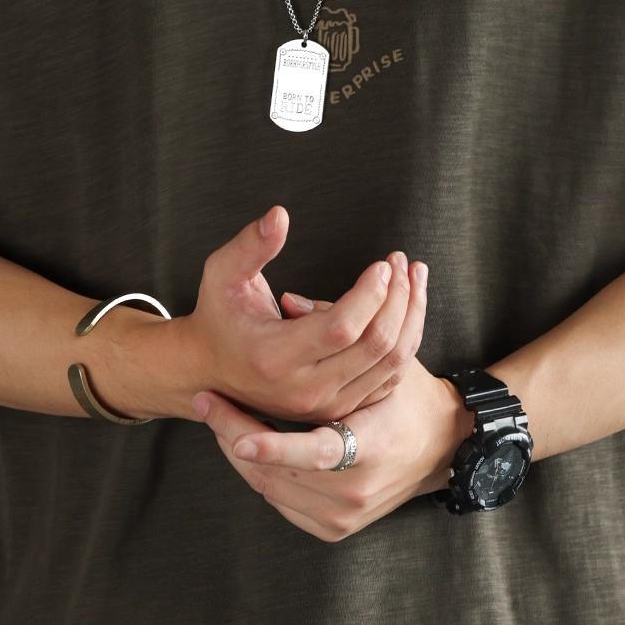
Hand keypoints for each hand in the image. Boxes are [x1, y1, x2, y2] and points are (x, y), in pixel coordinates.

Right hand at [86, 206, 427, 422]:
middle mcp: (303, 389)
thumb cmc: (219, 314)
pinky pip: (389, 378)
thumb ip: (250, 245)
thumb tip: (280, 215)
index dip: (370, 295)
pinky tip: (407, 307)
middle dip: (398, 299)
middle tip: (400, 263)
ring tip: (413, 278)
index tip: (381, 265)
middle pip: (375, 346)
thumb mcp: (222, 275)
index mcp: (274, 357)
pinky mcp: (340, 409)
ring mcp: (325, 405)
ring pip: (391, 364)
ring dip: (410, 317)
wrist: (211, 369)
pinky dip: (405, 341)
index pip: (341, 328)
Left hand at [192, 358, 471, 540]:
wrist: (441, 450)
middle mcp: (356, 491)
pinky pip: (280, 503)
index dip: (274, 446)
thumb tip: (288, 301)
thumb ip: (337, 331)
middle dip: (235, 434)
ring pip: (269, 487)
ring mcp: (343, 516)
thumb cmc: (409, 399)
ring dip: (240, 452)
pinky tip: (246, 445)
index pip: (316, 452)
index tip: (238, 437)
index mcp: (373, 448)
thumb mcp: (386, 362)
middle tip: (207, 403)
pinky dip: (261, 473)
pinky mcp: (333, 529)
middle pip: (276, 472)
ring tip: (219, 417)